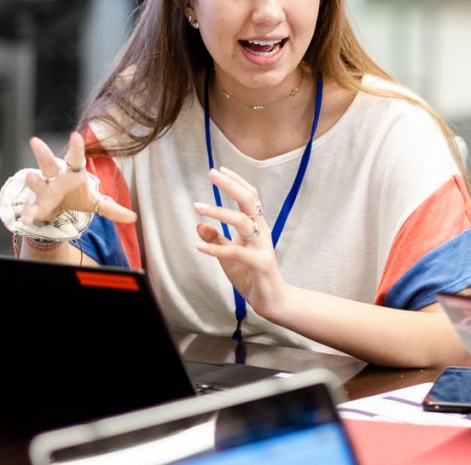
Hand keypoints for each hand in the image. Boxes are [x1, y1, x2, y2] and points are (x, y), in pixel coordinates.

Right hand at [20, 132, 136, 224]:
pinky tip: (25, 220)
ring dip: (34, 182)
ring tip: (30, 177)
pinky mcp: (35, 205)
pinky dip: (28, 214)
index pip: (75, 157)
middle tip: (35, 141)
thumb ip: (112, 209)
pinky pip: (31, 209)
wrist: (58, 210)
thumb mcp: (96, 203)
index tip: (75, 135)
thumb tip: (133, 218)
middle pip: (48, 163)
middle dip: (42, 153)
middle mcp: (55, 178)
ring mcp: (43, 191)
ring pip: (37, 184)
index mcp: (73, 173)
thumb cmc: (77, 197)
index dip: (76, 147)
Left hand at [194, 167, 288, 319]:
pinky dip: (216, 249)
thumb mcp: (229, 255)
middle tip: (212, 173)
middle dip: (231, 186)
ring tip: (198, 207)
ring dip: (219, 212)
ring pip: (243, 222)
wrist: (272, 300)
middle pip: (249, 201)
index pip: (249, 197)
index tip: (219, 169)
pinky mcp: (261, 264)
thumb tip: (199, 224)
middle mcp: (261, 232)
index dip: (236, 182)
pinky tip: (198, 247)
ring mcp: (262, 247)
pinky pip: (237, 252)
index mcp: (256, 227)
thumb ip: (216, 240)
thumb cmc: (251, 275)